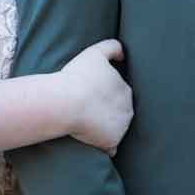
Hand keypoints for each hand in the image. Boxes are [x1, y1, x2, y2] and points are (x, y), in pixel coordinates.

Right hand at [58, 39, 132, 154]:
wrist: (67, 103)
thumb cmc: (78, 76)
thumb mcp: (96, 52)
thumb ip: (113, 47)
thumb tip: (123, 55)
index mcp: (126, 90)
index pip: (119, 93)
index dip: (104, 93)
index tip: (90, 93)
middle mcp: (128, 110)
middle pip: (120, 112)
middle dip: (108, 111)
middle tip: (87, 109)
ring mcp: (121, 129)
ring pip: (116, 129)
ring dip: (106, 128)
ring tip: (87, 125)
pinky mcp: (111, 143)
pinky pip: (110, 147)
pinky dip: (104, 146)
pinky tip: (92, 141)